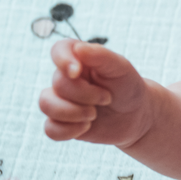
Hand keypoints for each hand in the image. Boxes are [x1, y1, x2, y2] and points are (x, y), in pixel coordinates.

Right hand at [38, 39, 152, 145]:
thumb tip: (78, 48)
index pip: (58, 50)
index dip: (63, 60)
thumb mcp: (121, 68)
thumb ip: (101, 56)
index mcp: (79, 59)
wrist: (135, 116)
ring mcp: (61, 100)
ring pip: (45, 104)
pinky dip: (68, 131)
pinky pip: (50, 129)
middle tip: (107, 98)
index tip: (77, 72)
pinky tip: (86, 127)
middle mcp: (65, 78)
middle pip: (57, 83)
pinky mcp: (61, 123)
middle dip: (85, 95)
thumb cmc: (127, 87)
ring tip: (94, 115)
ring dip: (73, 113)